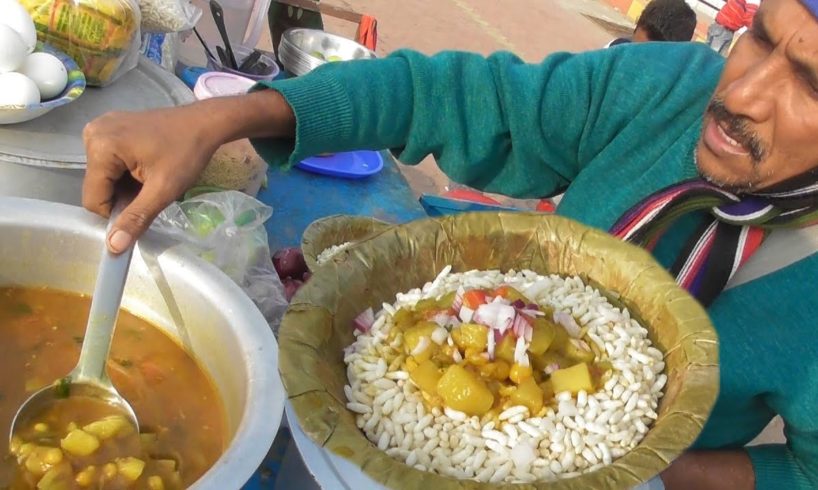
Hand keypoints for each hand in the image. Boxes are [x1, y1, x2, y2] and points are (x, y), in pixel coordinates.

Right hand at [82, 90, 294, 252]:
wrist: (205, 123)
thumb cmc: (186, 153)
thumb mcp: (163, 190)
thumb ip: (136, 218)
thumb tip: (113, 248)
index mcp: (100, 146)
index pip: (93, 199)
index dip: (118, 211)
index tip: (145, 202)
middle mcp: (92, 134)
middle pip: (98, 187)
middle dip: (123, 195)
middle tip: (152, 187)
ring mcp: (100, 128)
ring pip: (104, 177)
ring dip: (125, 185)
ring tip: (151, 175)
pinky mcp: (110, 127)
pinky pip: (110, 162)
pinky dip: (126, 172)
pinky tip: (147, 166)